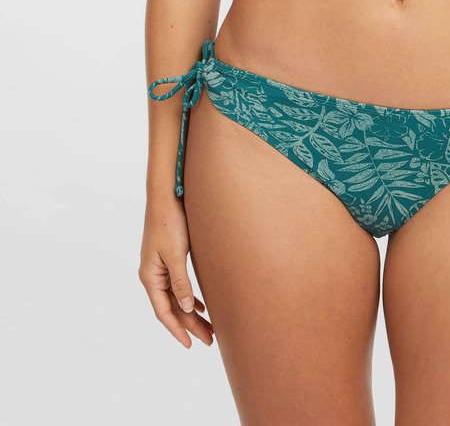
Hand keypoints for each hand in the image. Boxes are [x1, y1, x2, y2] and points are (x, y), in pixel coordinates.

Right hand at [139, 199, 214, 348]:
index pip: (163, 312)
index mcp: (150, 277)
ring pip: (177, 297)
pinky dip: (190, 297)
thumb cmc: (169, 222)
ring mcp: (160, 267)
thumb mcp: (175, 254)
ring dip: (191, 312)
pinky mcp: (169, 258)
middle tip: (209, 340)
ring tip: (209, 327)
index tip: (190, 345)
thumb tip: (187, 309)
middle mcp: (152, 275)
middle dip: (189, 324)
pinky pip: (178, 285)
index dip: (177, 329)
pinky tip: (201, 305)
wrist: (166, 195)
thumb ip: (180, 282)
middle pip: (172, 307)